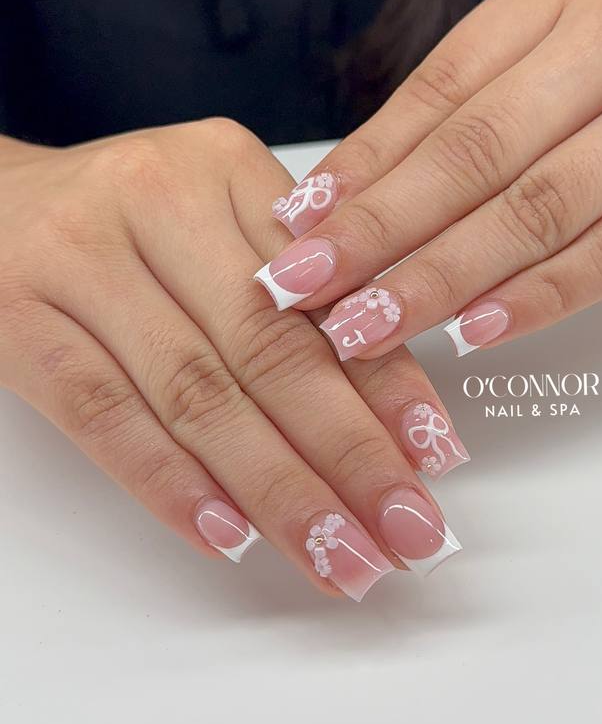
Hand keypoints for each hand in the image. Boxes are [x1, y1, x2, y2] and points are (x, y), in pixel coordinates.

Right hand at [0, 122, 465, 600]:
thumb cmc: (118, 225)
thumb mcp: (209, 223)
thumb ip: (289, 289)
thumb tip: (391, 412)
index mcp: (223, 167)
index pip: (321, 293)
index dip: (386, 383)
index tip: (437, 459)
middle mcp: (156, 198)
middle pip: (269, 349)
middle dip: (349, 454)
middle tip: (408, 534)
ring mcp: (80, 258)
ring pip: (197, 392)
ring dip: (277, 488)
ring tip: (339, 556)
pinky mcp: (18, 318)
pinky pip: (104, 414)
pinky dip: (170, 481)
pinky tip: (228, 535)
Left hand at [261, 0, 601, 357]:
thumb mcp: (559, 63)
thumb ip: (468, 115)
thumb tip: (336, 199)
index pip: (444, 86)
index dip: (365, 163)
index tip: (300, 225)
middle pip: (481, 147)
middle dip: (382, 228)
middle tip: (306, 286)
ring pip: (541, 205)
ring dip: (443, 275)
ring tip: (370, 323)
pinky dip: (541, 295)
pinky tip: (474, 329)